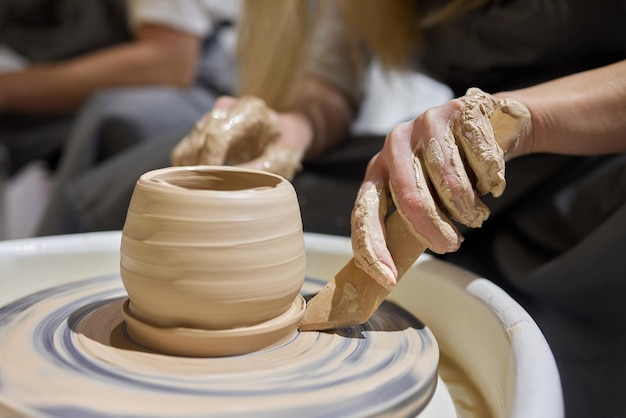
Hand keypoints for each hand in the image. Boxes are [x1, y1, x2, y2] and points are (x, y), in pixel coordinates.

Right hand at [171, 96, 312, 179]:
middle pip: (199, 139)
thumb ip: (254, 173)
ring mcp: (211, 115)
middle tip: (208, 191)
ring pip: (188, 144)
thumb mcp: (279, 162)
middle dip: (200, 168)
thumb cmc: (284, 147)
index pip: (217, 135)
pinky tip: (202, 180)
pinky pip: (185, 148)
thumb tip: (225, 188)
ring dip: (192, 169)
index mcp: (249, 111)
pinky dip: (189, 167)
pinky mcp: (203, 126)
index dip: (209, 162)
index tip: (210, 184)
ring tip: (207, 187)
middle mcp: (226, 108)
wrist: (284, 132)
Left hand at [351, 88, 529, 286]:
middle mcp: (394, 144)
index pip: (365, 210)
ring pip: (448, 184)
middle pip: (410, 200)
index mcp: (378, 168)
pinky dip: (489, 180)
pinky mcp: (455, 111)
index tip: (387, 277)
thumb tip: (391, 271)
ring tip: (475, 212)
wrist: (492, 125)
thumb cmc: (454, 170)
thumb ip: (409, 221)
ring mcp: (423, 123)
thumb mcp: (425, 194)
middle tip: (451, 246)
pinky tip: (489, 178)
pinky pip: (477, 161)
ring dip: (467, 208)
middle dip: (434, 231)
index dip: (373, 246)